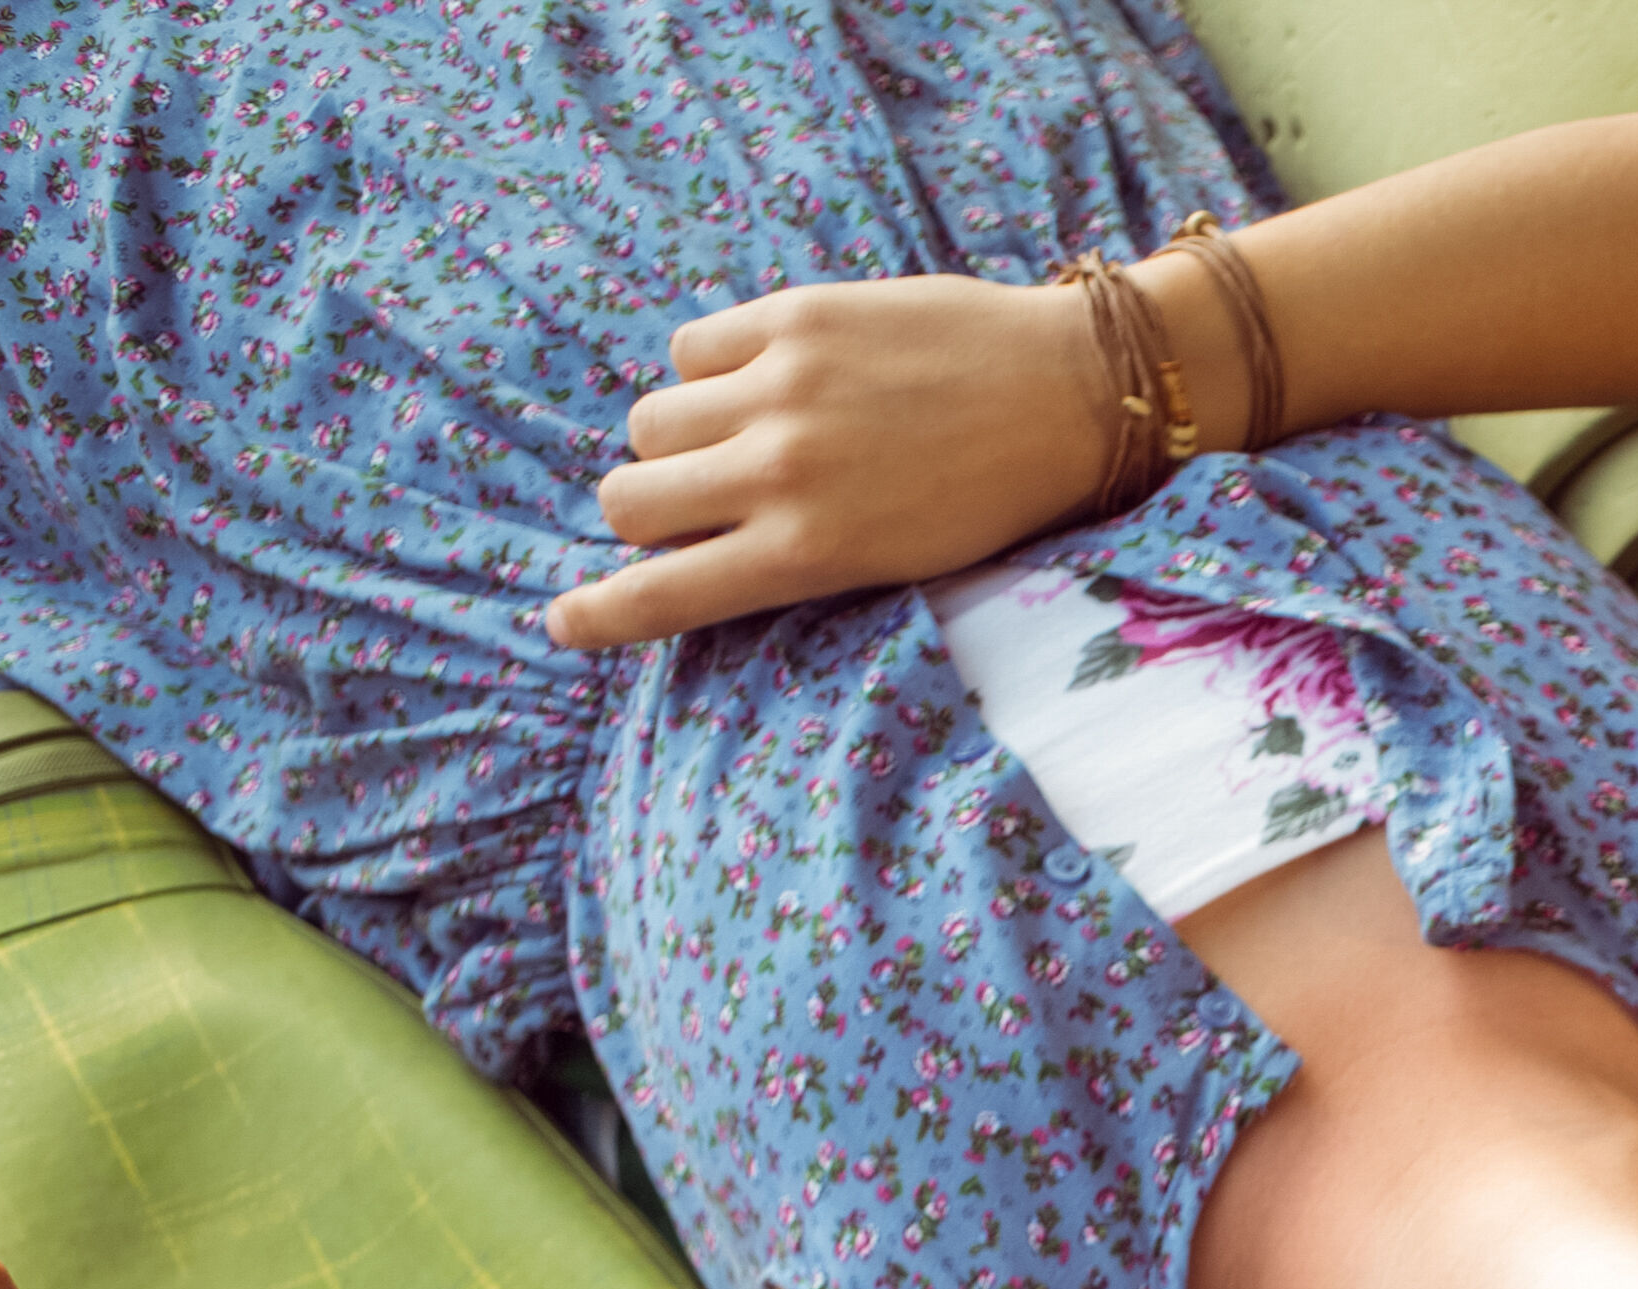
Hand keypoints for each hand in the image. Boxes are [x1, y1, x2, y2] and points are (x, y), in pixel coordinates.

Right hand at [545, 278, 1120, 651]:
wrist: (1075, 393)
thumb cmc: (994, 495)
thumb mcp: (895, 560)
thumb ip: (791, 557)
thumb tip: (698, 552)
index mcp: (809, 554)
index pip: (663, 593)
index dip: (598, 615)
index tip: (562, 623)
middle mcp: (779, 473)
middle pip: (628, 498)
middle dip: (647, 512)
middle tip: (696, 507)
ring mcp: (779, 389)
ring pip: (650, 420)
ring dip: (678, 439)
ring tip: (745, 438)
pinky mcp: (791, 316)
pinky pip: (692, 349)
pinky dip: (711, 369)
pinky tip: (768, 378)